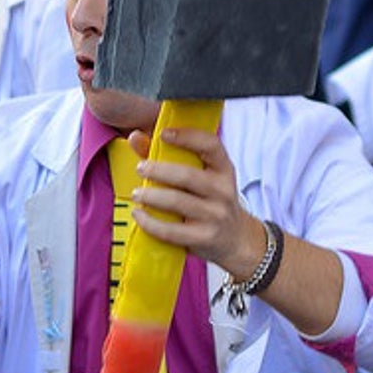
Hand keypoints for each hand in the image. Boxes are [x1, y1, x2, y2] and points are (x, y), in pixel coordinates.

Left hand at [127, 128, 264, 280]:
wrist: (236, 239)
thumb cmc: (212, 202)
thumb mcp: (203, 177)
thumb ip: (168, 155)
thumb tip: (135, 138)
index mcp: (224, 169)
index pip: (211, 145)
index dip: (188, 136)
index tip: (164, 133)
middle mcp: (223, 190)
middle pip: (187, 175)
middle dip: (159, 170)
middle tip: (141, 167)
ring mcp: (215, 215)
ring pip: (177, 201)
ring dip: (151, 196)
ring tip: (137, 193)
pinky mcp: (204, 237)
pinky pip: (171, 230)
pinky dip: (150, 222)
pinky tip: (139, 215)